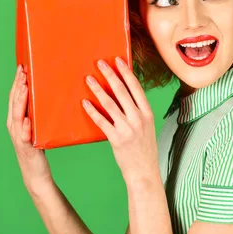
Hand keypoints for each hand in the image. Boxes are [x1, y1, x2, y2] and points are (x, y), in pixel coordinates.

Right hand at [7, 65, 51, 190]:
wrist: (36, 174)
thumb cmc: (38, 148)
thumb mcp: (38, 127)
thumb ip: (39, 113)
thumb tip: (51, 95)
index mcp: (16, 119)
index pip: (15, 97)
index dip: (17, 82)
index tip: (22, 66)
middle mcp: (14, 125)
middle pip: (14, 102)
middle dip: (18, 85)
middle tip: (23, 70)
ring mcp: (18, 136)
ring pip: (17, 115)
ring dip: (20, 100)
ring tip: (24, 87)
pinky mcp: (26, 147)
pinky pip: (24, 135)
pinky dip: (25, 126)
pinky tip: (28, 119)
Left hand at [82, 57, 158, 185]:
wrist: (144, 173)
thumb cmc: (144, 149)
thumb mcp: (147, 127)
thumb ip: (137, 112)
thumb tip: (124, 95)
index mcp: (147, 113)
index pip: (136, 88)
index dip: (126, 73)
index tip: (118, 60)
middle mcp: (138, 118)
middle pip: (121, 91)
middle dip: (110, 75)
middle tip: (100, 63)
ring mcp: (127, 128)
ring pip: (109, 103)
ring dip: (98, 89)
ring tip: (88, 79)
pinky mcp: (116, 139)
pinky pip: (101, 121)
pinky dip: (92, 110)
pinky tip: (85, 102)